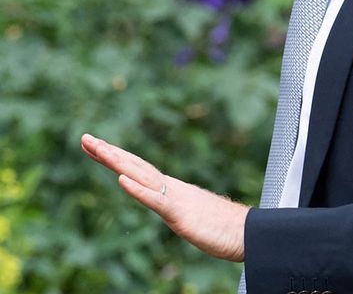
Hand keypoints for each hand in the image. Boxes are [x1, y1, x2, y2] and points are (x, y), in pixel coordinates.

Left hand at [81, 133, 248, 261]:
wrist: (248, 233)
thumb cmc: (223, 227)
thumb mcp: (191, 215)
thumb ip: (178, 206)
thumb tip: (170, 202)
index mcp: (172, 189)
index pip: (138, 169)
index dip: (116, 157)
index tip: (94, 146)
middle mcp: (172, 188)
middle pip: (136, 166)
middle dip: (109, 152)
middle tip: (85, 138)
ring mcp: (176, 199)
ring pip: (143, 176)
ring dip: (118, 162)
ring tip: (98, 149)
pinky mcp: (181, 215)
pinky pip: (156, 200)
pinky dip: (138, 190)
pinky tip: (121, 181)